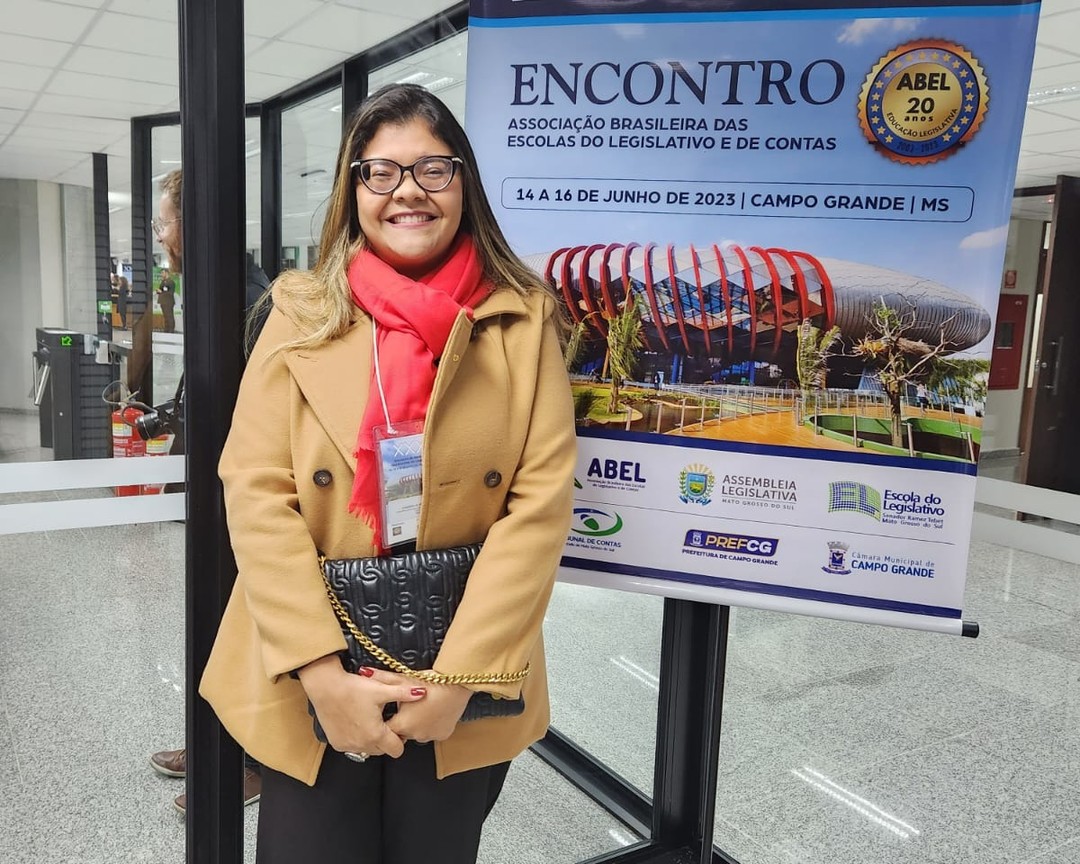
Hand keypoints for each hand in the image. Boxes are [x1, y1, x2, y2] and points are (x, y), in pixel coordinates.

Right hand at [298, 656, 425, 757]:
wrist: (325, 687)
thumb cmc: (353, 688)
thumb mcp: (381, 689)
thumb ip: (404, 693)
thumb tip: (422, 693)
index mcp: (376, 733)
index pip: (397, 750)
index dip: (400, 737)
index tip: (396, 725)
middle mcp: (362, 744)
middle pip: (383, 750)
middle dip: (386, 739)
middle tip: (383, 720)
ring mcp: (348, 746)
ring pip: (368, 749)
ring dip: (371, 739)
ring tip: (369, 719)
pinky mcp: (337, 744)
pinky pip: (352, 747)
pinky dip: (356, 738)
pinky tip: (355, 722)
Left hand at [387, 675, 472, 742]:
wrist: (457, 683)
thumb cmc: (431, 682)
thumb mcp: (404, 679)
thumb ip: (383, 678)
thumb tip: (365, 672)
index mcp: (402, 724)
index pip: (387, 729)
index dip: (389, 718)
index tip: (393, 709)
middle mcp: (415, 735)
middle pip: (402, 731)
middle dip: (404, 720)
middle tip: (410, 705)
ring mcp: (430, 736)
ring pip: (417, 733)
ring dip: (418, 723)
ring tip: (423, 706)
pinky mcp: (442, 735)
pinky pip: (432, 732)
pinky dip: (431, 725)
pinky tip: (434, 711)